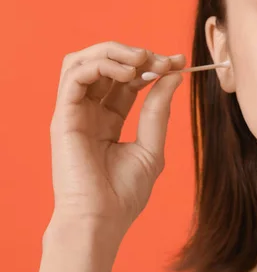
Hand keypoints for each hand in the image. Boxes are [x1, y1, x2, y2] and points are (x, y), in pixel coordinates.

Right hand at [48, 41, 185, 234]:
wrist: (102, 220)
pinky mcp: (63, 116)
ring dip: (115, 52)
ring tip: (143, 60)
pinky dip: (101, 64)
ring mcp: (74, 112)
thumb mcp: (151, 146)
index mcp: (109, 118)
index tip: (180, 62)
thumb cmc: (123, 192)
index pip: (128, 79)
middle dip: (137, 55)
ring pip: (83, 60)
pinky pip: (74, 75)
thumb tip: (174, 75)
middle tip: (164, 60)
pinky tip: (128, 73)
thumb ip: (158, 110)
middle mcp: (89, 111)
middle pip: (106, 64)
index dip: (153, 65)